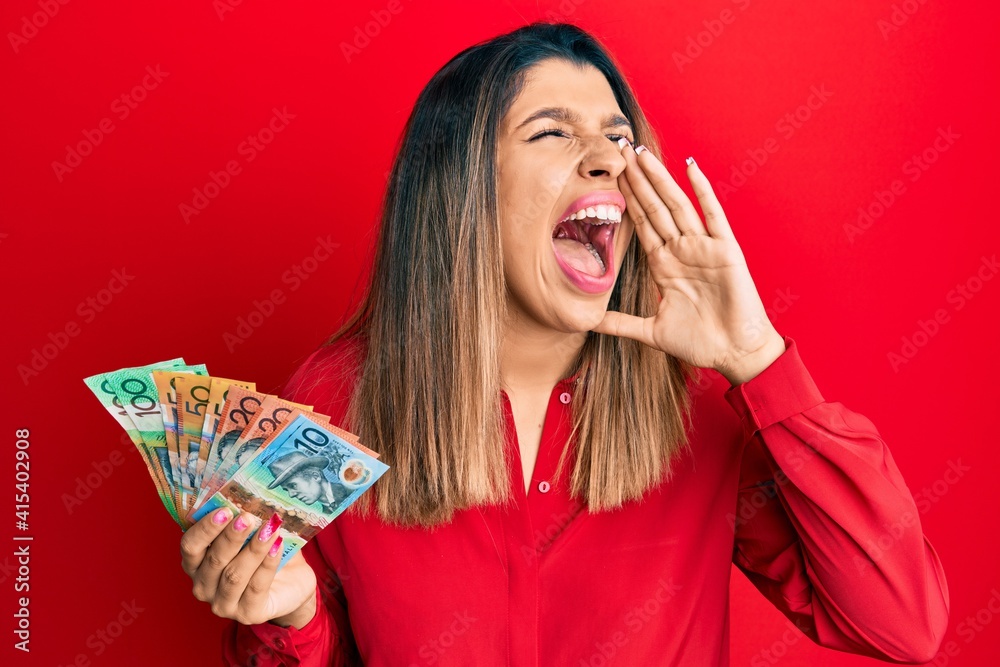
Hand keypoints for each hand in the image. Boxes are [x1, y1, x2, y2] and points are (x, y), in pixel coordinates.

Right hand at [181, 509, 316, 627]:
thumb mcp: (252, 534)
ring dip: (253, 549)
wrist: (291, 583)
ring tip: (269, 529)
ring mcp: (223, 604)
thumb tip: (251, 495)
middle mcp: (203, 586)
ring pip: (234, 575)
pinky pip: (256, 587)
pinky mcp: (248, 614)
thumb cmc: (264, 554)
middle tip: (248, 517)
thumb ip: (246, 520)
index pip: (190, 546)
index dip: (205, 528)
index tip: (224, 510)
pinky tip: (277, 546)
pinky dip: (267, 564)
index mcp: (196, 564)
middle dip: (231, 537)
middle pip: (213, 560)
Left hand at [593, 143, 785, 384]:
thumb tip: (588, 323)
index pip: (640, 223)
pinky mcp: (725, 251)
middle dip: (637, 179)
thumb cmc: (699, 342)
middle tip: (619, 148)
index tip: (611, 174)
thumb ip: (619, 324)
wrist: (735, 354)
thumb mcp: (650, 331)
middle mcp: (681, 250)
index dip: (626, 199)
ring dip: (659, 178)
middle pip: (654, 206)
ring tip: (642, 153)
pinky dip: (702, 190)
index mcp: (664, 264)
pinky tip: (690, 167)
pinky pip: (712, 215)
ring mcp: (703, 248)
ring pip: (676, 205)